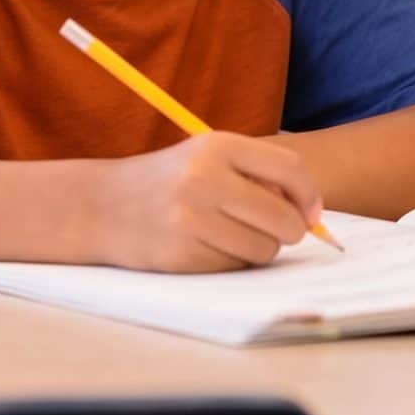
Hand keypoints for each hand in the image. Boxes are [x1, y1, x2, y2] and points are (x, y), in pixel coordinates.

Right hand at [91, 132, 323, 272]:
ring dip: (257, 249)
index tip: (312, 214)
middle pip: (284, 218)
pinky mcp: (181, 253)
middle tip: (274, 232)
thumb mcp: (208, 158)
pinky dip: (230, 263)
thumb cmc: (169, 182)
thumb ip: (258, 175)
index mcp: (218, 146)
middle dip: (289, 231)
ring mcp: (191, 218)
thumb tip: (313, 216)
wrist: (101, 206)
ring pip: (264, 249)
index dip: (310, 196)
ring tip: (231, 236)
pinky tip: (205, 247)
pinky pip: (235, 268)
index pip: (290, 170)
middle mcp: (205, 178)